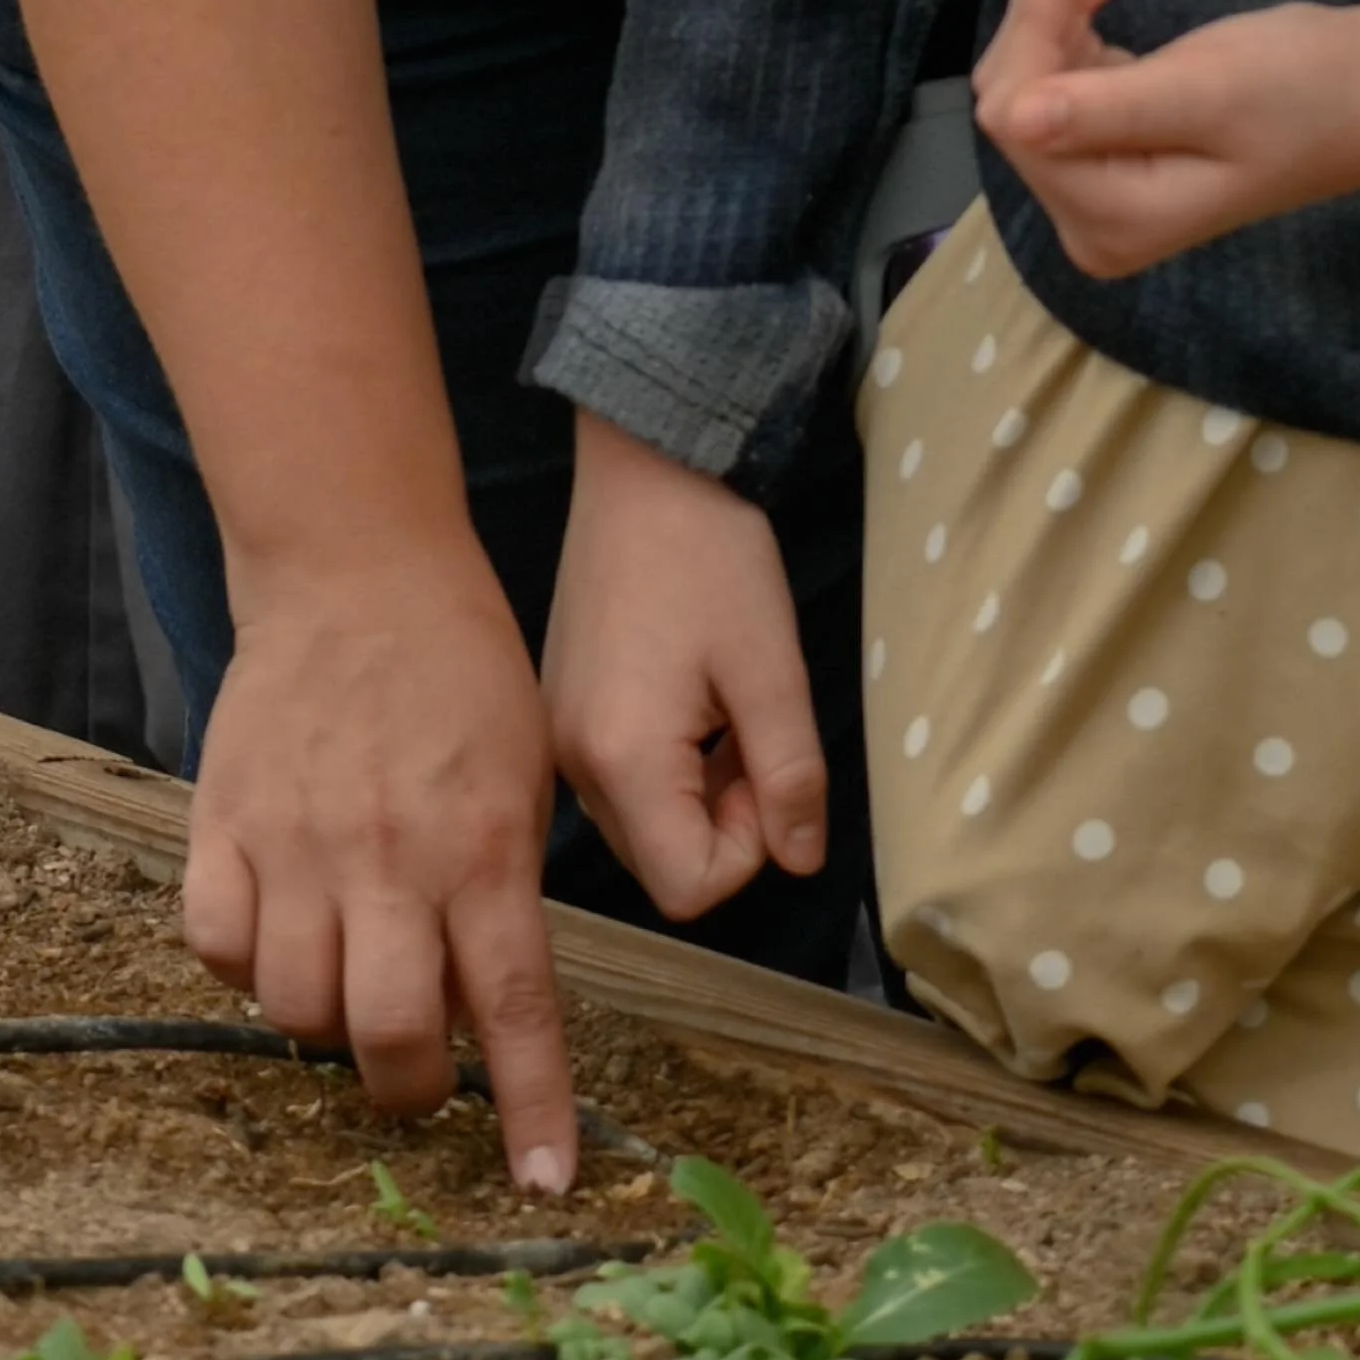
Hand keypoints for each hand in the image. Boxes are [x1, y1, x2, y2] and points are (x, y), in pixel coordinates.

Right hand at [182, 535, 577, 1195]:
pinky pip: (217, 948)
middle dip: (410, 1089)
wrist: (358, 576)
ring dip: (327, 1026)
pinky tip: (279, 938)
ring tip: (348, 984)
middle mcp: (389, 861)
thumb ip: (500, 898)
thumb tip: (479, 1014)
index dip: (531, 1109)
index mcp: (482, 852)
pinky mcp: (221, 825)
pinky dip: (247, 970)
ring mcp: (295, 845)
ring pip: (296, 1009)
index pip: (514, 1010)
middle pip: (391, 1035)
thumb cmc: (462, 680)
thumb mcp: (522, 787)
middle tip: (418, 1077)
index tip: (541, 1185)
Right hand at [543, 413, 825, 923]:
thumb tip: (799, 863)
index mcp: (622, 760)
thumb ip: (791, 777)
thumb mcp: (772, 670)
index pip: (689, 887)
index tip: (766, 769)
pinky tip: (686, 700)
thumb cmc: (712, 558)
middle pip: (662, 865)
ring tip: (719, 712)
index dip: (748, 849)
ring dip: (698, 797)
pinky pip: (620, 785)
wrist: (641, 471)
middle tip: (749, 736)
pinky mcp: (561, 717)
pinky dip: (667, 769)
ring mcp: (560, 743)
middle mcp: (574, 766)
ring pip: (644, 828)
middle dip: (724, 824)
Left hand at [974, 0, 1359, 277]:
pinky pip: (1062, 64)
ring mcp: (1089, 184)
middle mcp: (1084, 215)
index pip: (1022, 115)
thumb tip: (1011, 117)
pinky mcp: (1100, 144)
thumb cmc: (1305, 93)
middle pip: (1019, 89)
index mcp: (1107, 219)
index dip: (1035, 17)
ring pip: (1034, 67)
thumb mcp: (1209, 94)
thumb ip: (1107, 107)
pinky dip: (1075, 0)